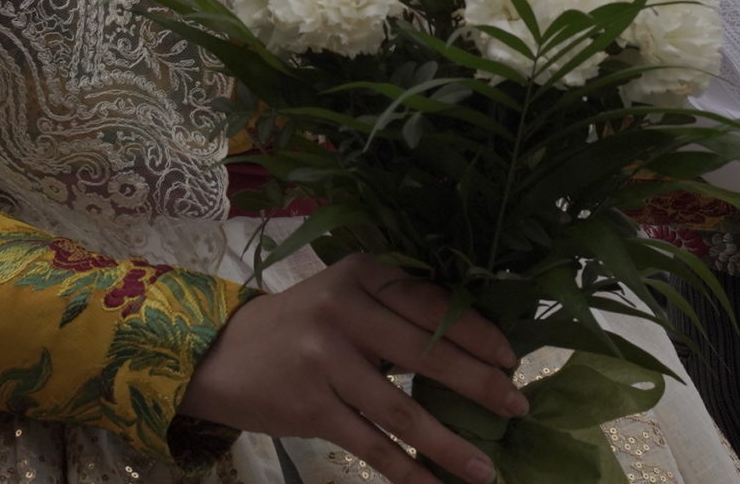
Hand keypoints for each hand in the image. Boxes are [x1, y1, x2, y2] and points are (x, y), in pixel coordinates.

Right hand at [179, 254, 527, 483]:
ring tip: (485, 469)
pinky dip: (407, 471)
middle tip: (517, 406)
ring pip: (402, 410)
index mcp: (362, 274)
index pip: (433, 304)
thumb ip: (396, 309)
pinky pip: (371, 446)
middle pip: (427, 355)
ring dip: (449, 444)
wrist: (221, 355)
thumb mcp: (345, 296)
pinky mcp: (310, 407)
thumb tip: (475, 345)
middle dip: (479, 385)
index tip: (513, 359)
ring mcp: (325, 361)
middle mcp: (344, 311)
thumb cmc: (302, 324)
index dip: (478, 335)